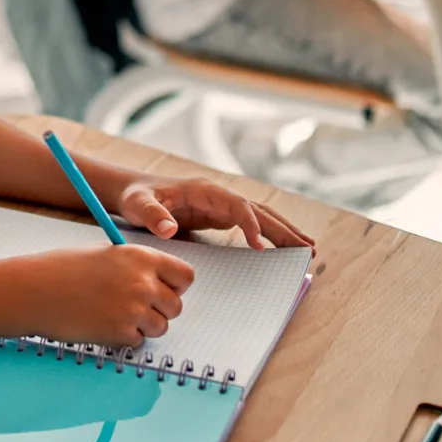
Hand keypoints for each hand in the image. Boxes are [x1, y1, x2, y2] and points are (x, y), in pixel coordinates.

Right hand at [16, 244, 193, 347]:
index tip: (164, 289)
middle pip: (176, 306)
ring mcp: (134, 310)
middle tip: (134, 307)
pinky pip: (138, 341)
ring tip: (115, 315)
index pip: (185, 276)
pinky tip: (102, 324)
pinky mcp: (121, 333)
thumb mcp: (107, 255)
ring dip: (143, 326)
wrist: (35, 290)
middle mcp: (143, 283)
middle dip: (159, 310)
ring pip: (160, 327)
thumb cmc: (64, 269)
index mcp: (142, 258)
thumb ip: (136, 267)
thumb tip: (158, 284)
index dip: (176, 285)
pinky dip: (124, 338)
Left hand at [116, 177, 314, 250]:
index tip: (261, 247)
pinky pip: (252, 226)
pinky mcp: (220, 217)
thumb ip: (153, 215)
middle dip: (283, 229)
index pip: (237, 207)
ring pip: (261, 216)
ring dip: (284, 232)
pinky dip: (270, 236)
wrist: (133, 192)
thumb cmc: (136, 197)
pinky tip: (284, 249)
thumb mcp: (139, 205)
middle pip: (259, 210)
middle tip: (307, 249)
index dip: (251, 225)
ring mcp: (222, 206)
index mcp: (205, 191)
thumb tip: (169, 228)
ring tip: (309, 249)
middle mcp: (219, 196)